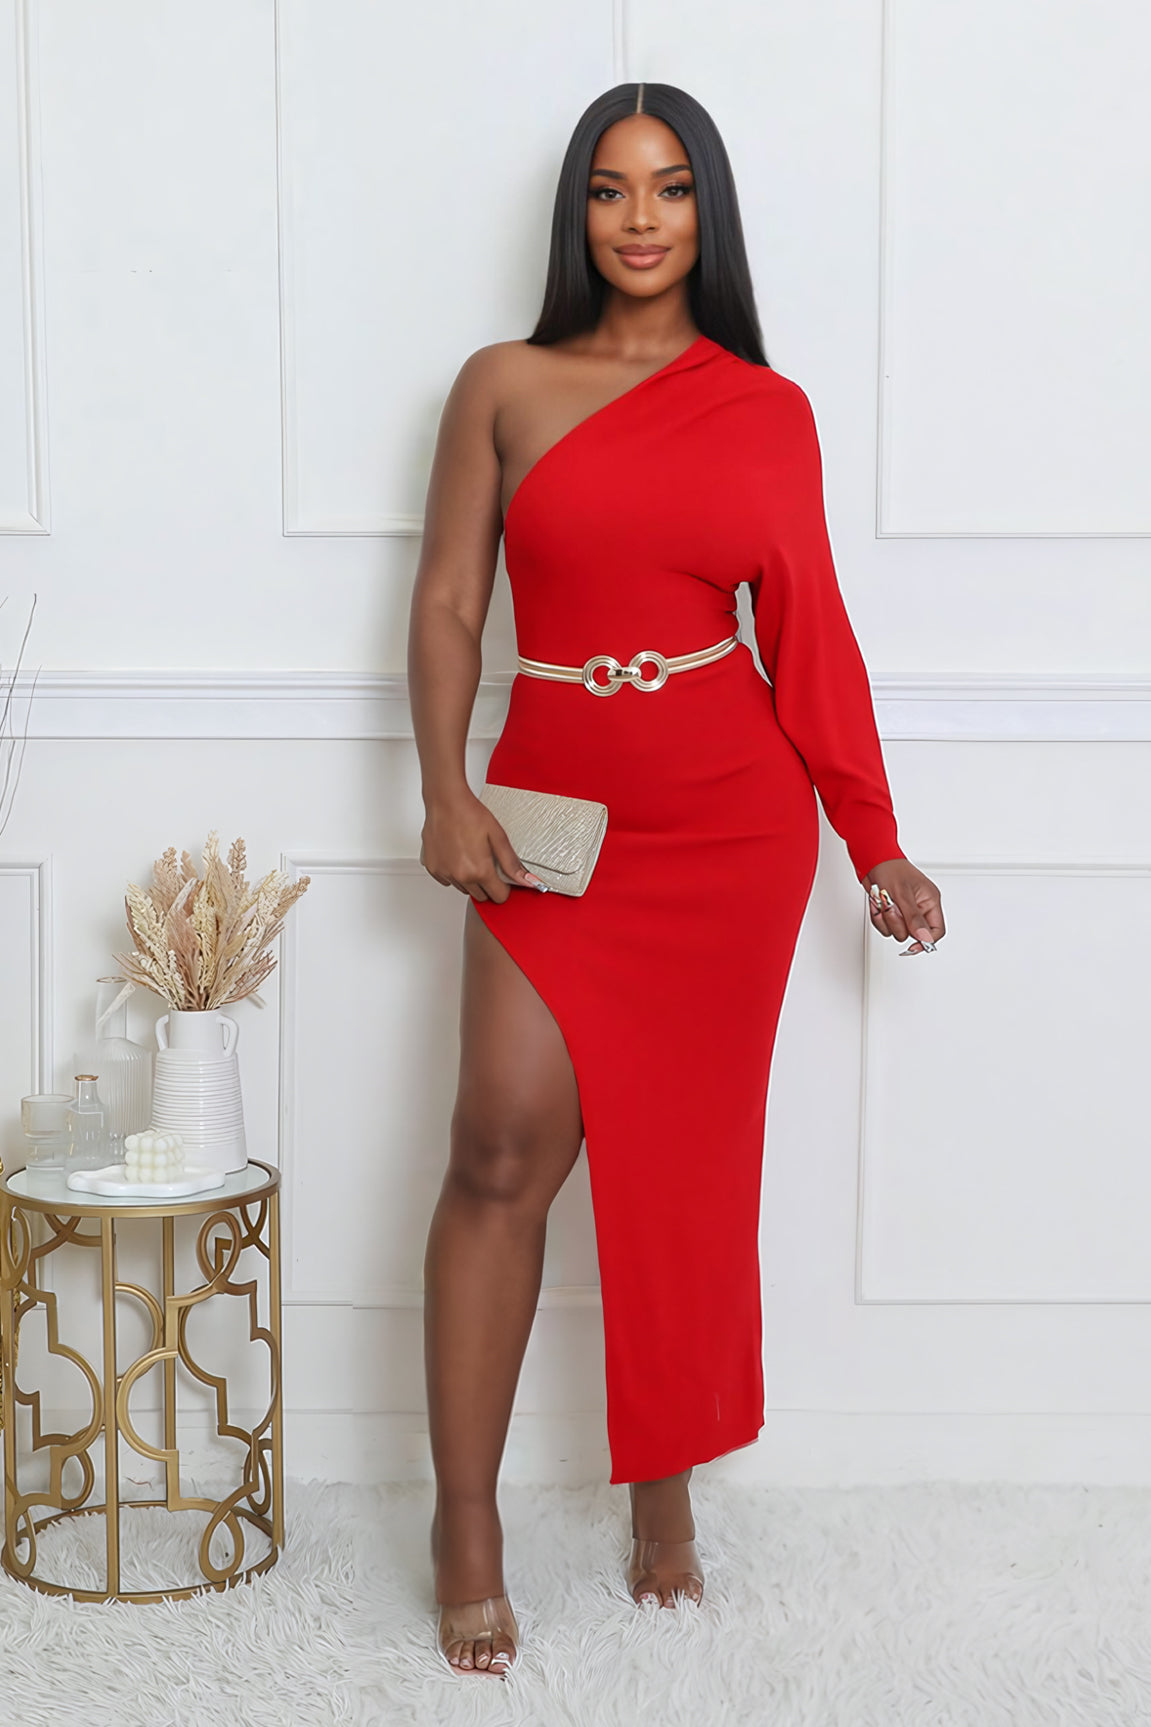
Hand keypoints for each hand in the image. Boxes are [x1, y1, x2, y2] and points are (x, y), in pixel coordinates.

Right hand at [419, 790, 546, 901]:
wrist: (446, 802)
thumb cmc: (470, 814)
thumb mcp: (498, 837)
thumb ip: (512, 863)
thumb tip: (527, 881)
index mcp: (479, 870)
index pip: (498, 897)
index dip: (504, 887)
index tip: (502, 877)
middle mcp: (460, 876)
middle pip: (481, 896)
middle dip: (487, 884)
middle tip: (486, 862)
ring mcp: (444, 873)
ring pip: (464, 889)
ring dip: (469, 879)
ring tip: (470, 856)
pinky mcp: (433, 868)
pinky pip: (447, 881)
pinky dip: (453, 873)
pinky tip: (457, 856)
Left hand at [861, 859, 943, 954]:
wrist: (871, 860)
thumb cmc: (890, 869)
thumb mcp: (903, 894)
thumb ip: (914, 918)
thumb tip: (924, 938)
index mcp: (929, 901)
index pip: (936, 930)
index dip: (926, 941)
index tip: (913, 946)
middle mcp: (919, 908)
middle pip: (913, 934)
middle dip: (898, 923)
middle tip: (891, 907)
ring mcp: (904, 910)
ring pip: (896, 931)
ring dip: (885, 919)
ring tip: (883, 901)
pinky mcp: (891, 912)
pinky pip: (885, 927)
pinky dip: (878, 917)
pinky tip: (878, 904)